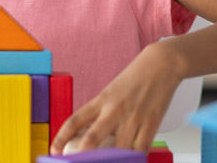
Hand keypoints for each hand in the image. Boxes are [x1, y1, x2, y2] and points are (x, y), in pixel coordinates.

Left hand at [51, 42, 182, 154]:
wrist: (161, 63)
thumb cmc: (136, 76)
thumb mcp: (112, 91)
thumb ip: (102, 111)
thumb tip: (93, 135)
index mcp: (102, 100)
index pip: (75, 120)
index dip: (61, 137)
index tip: (54, 150)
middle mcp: (114, 110)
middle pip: (92, 139)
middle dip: (82, 156)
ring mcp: (133, 118)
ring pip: (118, 150)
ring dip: (112, 161)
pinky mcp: (151, 123)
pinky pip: (141, 149)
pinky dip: (135, 159)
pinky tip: (132, 160)